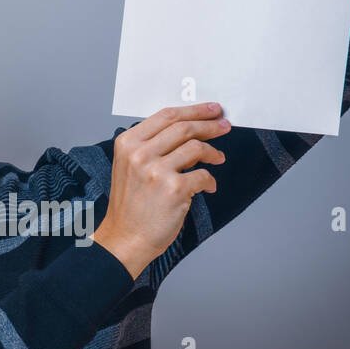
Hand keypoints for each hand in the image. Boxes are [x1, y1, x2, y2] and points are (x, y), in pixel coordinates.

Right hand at [91, 104, 230, 279]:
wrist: (126, 238)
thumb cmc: (131, 205)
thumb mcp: (130, 166)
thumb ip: (152, 145)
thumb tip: (189, 129)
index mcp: (128, 143)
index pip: (166, 116)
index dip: (194, 110)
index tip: (212, 110)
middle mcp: (140, 154)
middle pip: (184, 128)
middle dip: (209, 125)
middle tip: (224, 125)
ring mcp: (157, 171)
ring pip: (196, 148)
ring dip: (213, 152)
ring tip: (219, 158)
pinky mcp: (174, 189)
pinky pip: (203, 175)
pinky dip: (210, 180)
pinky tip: (209, 186)